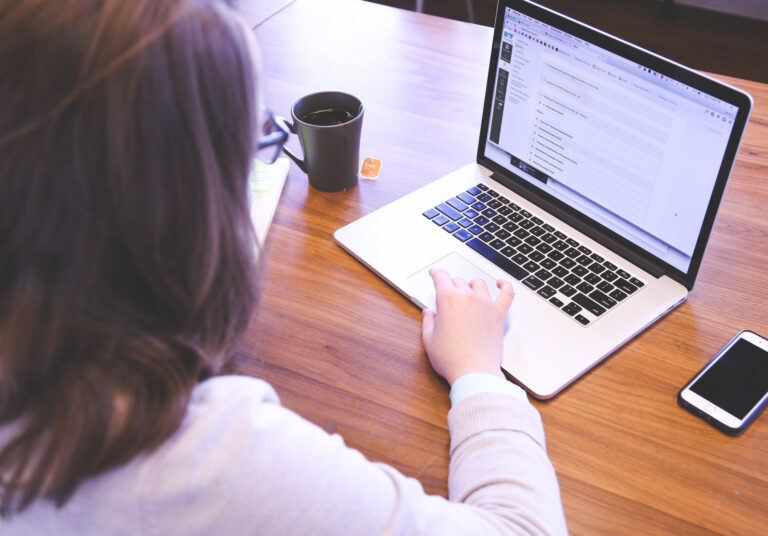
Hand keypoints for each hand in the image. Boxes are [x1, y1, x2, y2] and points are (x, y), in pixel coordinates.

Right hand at [421, 268, 514, 385]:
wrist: (474, 372)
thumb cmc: (451, 358)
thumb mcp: (429, 340)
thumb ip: (428, 322)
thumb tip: (428, 314)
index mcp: (448, 300)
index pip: (441, 277)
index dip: (436, 273)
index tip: (435, 273)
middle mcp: (468, 297)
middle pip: (458, 281)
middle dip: (451, 284)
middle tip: (447, 292)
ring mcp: (485, 304)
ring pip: (479, 283)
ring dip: (471, 284)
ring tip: (468, 290)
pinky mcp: (498, 314)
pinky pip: (506, 294)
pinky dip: (505, 286)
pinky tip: (501, 284)